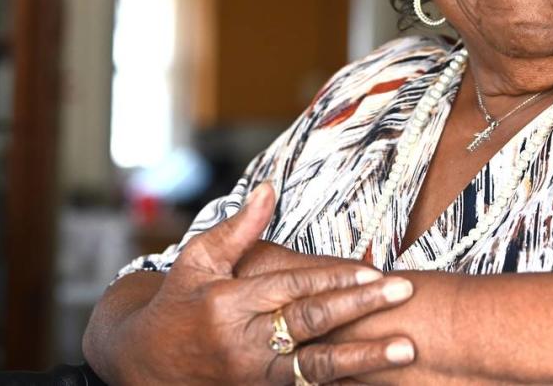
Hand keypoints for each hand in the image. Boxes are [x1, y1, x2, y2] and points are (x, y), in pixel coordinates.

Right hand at [113, 183, 416, 383]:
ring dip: (365, 357)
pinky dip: (342, 379)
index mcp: (227, 304)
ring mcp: (253, 375)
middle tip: (402, 291)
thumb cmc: (177, 303)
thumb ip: (239, 227)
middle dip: (361, 307)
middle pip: (312, 322)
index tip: (372, 269)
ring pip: (317, 366)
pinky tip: (375, 372)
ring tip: (406, 347)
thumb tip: (270, 187)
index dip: (334, 277)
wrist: (146, 365)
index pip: (292, 287)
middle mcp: (243, 343)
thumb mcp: (198, 260)